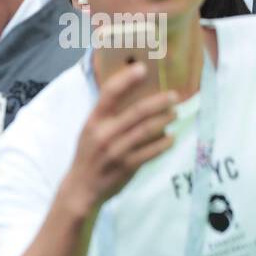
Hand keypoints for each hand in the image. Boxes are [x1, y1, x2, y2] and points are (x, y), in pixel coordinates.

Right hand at [60, 64, 176, 215]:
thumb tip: (136, 96)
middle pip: (136, 112)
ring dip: (164, 120)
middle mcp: (103, 134)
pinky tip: (171, 138)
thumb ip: (107, 116)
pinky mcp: (126, 166)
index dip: (126, 79)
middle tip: (174, 96)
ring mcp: (115, 151)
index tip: (143, 68)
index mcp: (93, 121)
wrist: (81, 188)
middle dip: (159, 102)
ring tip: (175, 114)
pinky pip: (151, 151)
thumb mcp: (90, 131)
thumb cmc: (88, 155)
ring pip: (147, 130)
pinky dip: (164, 143)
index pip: (109, 94)